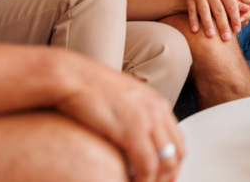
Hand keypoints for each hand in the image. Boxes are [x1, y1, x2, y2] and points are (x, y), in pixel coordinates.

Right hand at [56, 54, 185, 181]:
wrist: (72, 77)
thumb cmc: (87, 88)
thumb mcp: (120, 99)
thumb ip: (133, 115)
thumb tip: (131, 137)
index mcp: (156, 102)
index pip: (177, 140)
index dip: (173, 164)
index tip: (163, 178)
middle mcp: (157, 109)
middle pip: (177, 152)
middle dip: (168, 176)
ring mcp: (148, 119)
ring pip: (166, 162)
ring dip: (156, 181)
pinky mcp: (133, 130)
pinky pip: (147, 166)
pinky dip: (142, 181)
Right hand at [182, 0, 249, 40]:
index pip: (231, 5)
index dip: (235, 18)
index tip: (238, 30)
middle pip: (218, 10)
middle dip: (223, 25)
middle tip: (226, 38)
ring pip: (204, 11)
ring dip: (208, 24)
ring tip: (211, 36)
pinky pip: (191, 10)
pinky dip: (193, 20)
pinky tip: (195, 31)